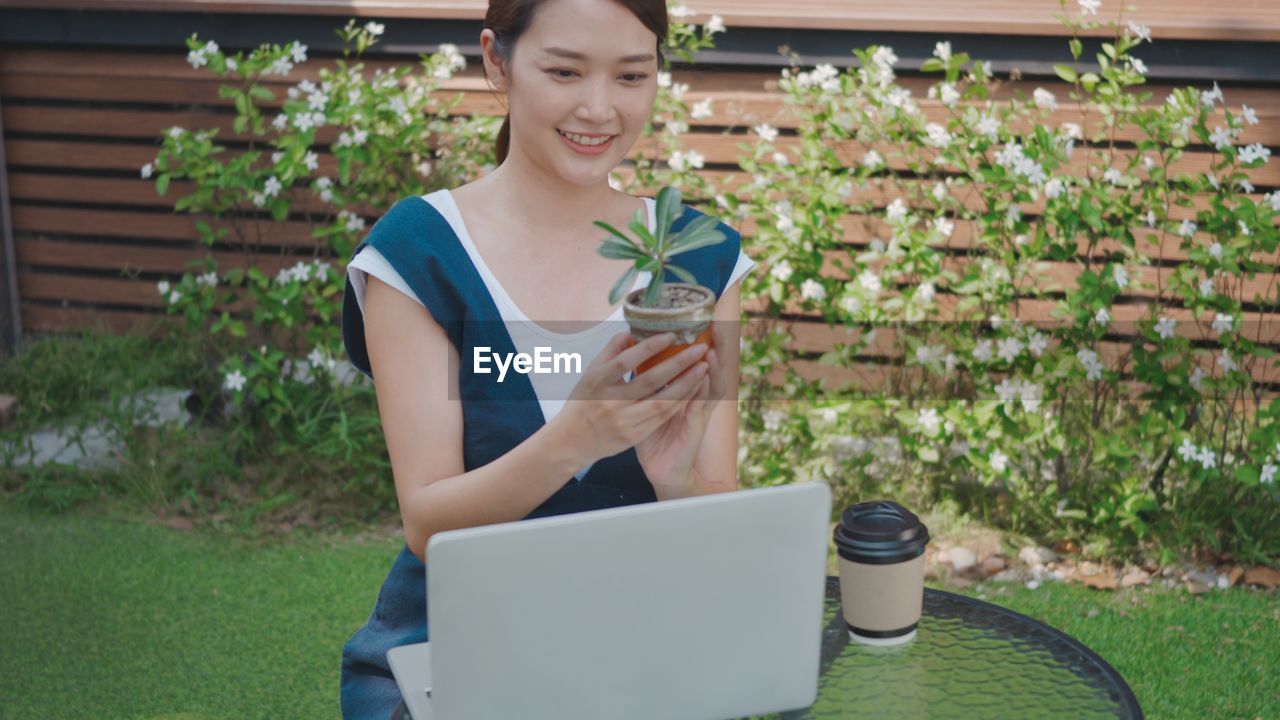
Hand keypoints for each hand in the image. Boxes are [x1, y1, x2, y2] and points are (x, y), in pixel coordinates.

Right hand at [551, 331, 710, 470]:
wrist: (572, 441)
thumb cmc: (583, 402)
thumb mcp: (590, 374)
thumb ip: (610, 352)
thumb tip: (630, 331)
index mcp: (597, 381)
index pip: (625, 361)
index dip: (648, 348)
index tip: (671, 334)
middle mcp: (611, 402)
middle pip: (649, 381)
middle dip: (678, 364)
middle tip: (699, 348)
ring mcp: (623, 421)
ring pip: (661, 402)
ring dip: (686, 384)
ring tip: (703, 367)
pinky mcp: (633, 436)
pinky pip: (661, 417)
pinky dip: (679, 403)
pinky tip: (693, 390)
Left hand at [635, 323, 730, 498]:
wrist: (661, 468)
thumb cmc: (653, 436)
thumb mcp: (647, 405)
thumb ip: (645, 383)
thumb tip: (633, 358)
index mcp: (683, 393)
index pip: (695, 363)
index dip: (701, 345)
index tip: (702, 324)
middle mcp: (694, 399)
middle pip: (709, 368)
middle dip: (714, 348)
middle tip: (716, 327)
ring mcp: (698, 410)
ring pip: (711, 382)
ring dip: (713, 364)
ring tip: (712, 344)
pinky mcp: (698, 424)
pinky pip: (705, 402)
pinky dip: (707, 385)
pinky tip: (707, 372)